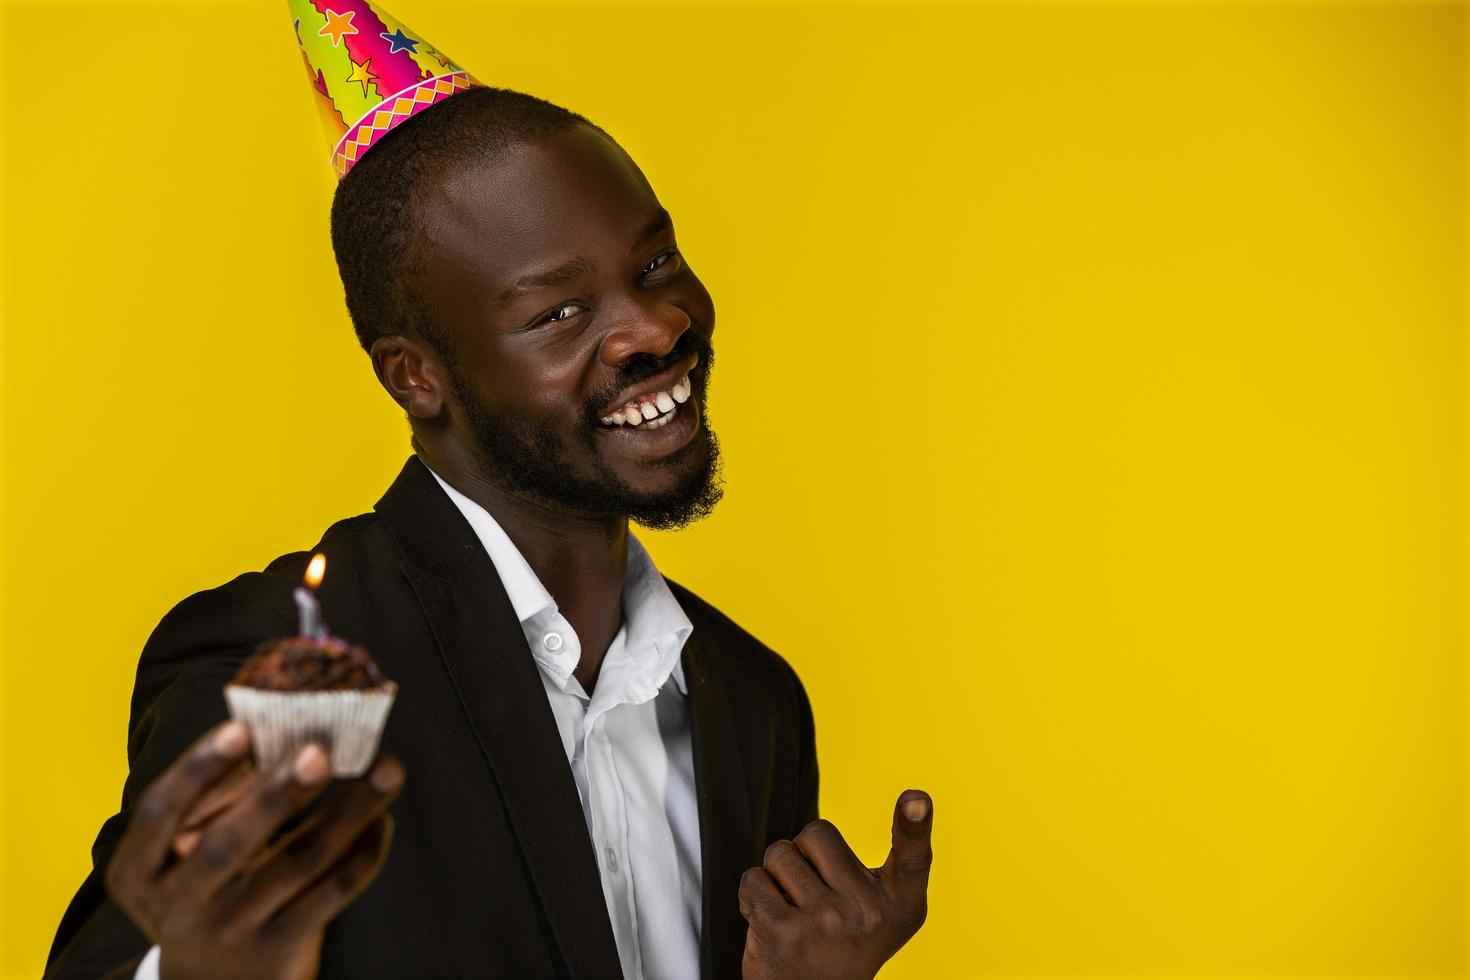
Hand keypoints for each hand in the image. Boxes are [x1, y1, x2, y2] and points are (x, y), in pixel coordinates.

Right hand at [105, 719, 404, 979]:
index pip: (160, 813)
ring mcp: (228, 932)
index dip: (197, 769)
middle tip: (319, 751)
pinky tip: (381, 821)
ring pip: (295, 864)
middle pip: (228, 845)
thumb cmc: (207, 886)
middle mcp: (175, 906)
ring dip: (347, 812)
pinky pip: (329, 894)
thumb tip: (280, 728)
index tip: (240, 728)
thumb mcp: (187, 850)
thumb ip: (221, 798)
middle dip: (276, 794)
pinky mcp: (278, 948)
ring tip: (386, 770)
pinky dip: (361, 855)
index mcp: (138, 871)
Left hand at [739, 790, 932, 979]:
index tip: (916, 797)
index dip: (915, 822)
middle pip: (815, 833)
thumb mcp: (888, 909)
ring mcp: (824, 922)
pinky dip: (753, 895)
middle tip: (815, 894)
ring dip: (777, 877)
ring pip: (780, 854)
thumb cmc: (850, 941)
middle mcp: (867, 913)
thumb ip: (897, 858)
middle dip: (805, 855)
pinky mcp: (782, 931)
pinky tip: (770, 922)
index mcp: (900, 903)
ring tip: (794, 910)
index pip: (913, 856)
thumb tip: (916, 796)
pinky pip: (754, 879)